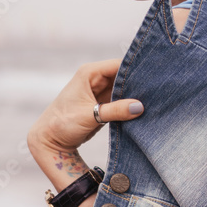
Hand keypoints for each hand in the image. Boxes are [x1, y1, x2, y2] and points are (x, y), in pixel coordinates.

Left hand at [27, 58, 143, 155]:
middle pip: (123, 76)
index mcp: (89, 73)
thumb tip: (140, 107)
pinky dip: (130, 105)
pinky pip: (121, 101)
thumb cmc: (62, 124)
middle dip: (137, 84)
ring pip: (124, 89)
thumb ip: (115, 111)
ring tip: (153, 100)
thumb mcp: (90, 116)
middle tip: (156, 92)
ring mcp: (100, 91)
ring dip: (135, 96)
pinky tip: (143, 109)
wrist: (50, 140)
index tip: (153, 78)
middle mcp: (95, 79)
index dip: (135, 70)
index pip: (118, 65)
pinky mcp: (103, 104)